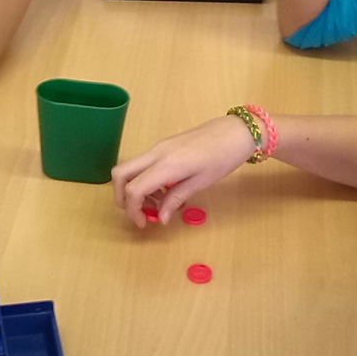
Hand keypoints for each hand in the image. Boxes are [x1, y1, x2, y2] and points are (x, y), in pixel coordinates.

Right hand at [113, 115, 256, 227]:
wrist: (236, 131)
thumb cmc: (223, 157)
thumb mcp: (201, 182)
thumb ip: (176, 199)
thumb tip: (160, 219)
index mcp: (166, 165)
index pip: (134, 189)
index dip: (133, 210)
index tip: (144, 224)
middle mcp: (156, 153)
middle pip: (120, 174)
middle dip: (122, 197)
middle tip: (139, 213)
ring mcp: (158, 148)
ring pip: (130, 169)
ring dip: (135, 189)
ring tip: (158, 204)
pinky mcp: (164, 146)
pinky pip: (143, 164)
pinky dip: (145, 180)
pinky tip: (165, 190)